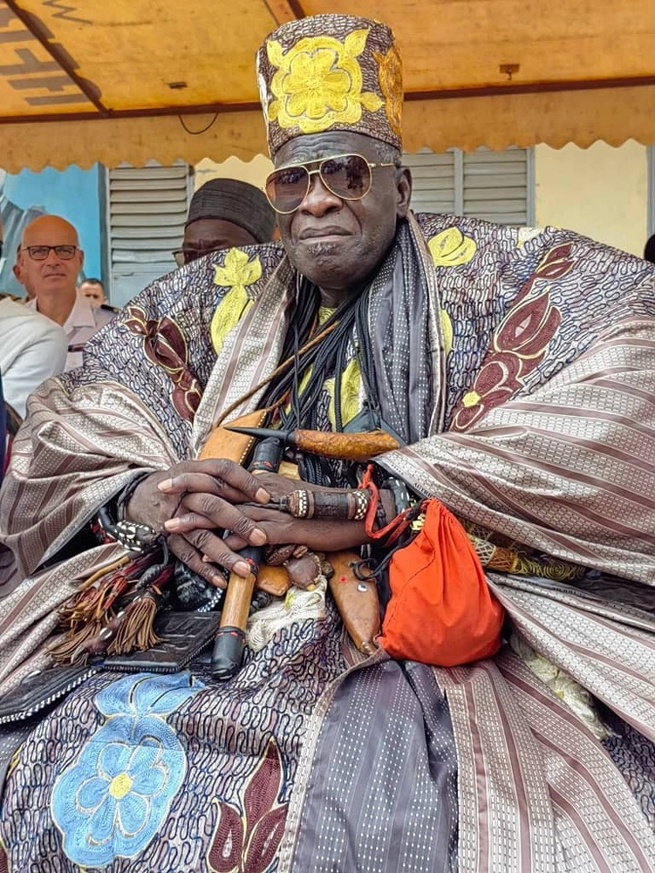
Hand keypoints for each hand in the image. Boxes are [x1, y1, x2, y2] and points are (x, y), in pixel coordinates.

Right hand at [125, 459, 270, 584]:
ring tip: (244, 568)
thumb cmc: (180, 484)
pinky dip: (204, 569)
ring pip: (201, 536)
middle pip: (213, 506)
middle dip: (239, 523)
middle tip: (260, 537)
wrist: (142, 494)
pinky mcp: (168, 537)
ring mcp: (174, 517)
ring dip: (224, 554)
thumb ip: (225, 480)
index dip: (245, 483)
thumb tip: (262, 494)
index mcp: (194, 471)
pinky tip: (221, 580)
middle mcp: (183, 493)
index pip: (223, 471)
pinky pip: (187, 555)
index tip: (265, 498)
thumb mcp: (198, 472)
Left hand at [169, 476, 382, 553]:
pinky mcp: (285, 528)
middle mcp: (264, 495)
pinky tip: (211, 551)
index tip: (172, 479)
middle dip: (187, 490)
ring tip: (171, 524)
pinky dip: (231, 544)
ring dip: (198, 520)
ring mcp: (274, 511)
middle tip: (159, 491)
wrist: (354, 513)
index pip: (224, 480)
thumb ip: (266, 508)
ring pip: (228, 513)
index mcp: (263, 487)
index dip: (198, 479)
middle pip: (219, 491)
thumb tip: (247, 516)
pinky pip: (252, 536)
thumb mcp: (290, 505)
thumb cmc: (323, 512)